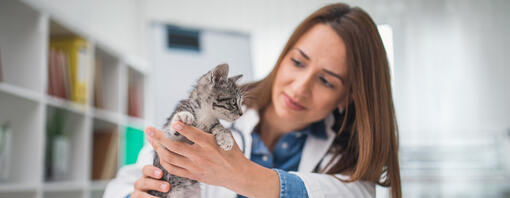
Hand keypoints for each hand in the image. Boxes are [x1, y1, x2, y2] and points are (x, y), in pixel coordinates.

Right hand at [130, 165, 169, 197]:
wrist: (156, 194)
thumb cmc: (163, 186)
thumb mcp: (164, 180)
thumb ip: (169, 178)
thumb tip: (183, 175)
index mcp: (147, 176)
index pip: (146, 169)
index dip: (152, 171)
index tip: (161, 174)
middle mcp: (140, 183)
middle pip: (144, 182)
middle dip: (156, 184)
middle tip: (167, 187)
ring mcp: (137, 193)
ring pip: (141, 195)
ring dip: (151, 197)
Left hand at [145, 122, 279, 197]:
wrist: (237, 174)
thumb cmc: (232, 153)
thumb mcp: (225, 136)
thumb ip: (212, 127)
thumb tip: (203, 115)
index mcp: (209, 144)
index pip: (192, 134)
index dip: (181, 127)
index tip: (173, 121)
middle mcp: (200, 155)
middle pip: (174, 146)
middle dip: (159, 137)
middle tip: (149, 130)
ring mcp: (194, 166)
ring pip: (170, 158)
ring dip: (158, 148)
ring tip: (151, 140)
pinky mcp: (193, 174)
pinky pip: (173, 169)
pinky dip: (164, 161)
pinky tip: (160, 154)